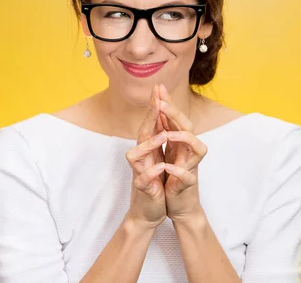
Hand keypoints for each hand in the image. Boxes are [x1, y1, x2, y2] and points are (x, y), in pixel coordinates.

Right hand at [125, 84, 167, 229]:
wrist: (148, 211)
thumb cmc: (154, 183)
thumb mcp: (159, 157)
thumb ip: (159, 138)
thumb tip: (162, 116)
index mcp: (148, 149)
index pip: (151, 123)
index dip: (154, 106)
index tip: (159, 88)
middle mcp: (141, 157)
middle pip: (142, 133)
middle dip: (150, 116)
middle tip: (157, 99)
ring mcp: (139, 171)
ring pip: (137, 154)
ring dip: (150, 144)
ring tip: (163, 135)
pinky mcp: (143, 188)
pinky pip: (143, 178)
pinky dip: (151, 172)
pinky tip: (161, 166)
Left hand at [157, 84, 207, 221]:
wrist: (181, 206)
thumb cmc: (173, 178)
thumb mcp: (166, 152)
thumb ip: (164, 132)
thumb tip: (158, 108)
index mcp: (180, 143)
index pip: (175, 118)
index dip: (168, 103)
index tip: (158, 87)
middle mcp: (189, 152)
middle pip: (188, 127)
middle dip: (175, 114)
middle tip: (161, 103)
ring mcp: (191, 167)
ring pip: (197, 148)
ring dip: (183, 139)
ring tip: (168, 134)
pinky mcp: (188, 185)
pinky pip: (187, 176)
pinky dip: (178, 171)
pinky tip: (167, 167)